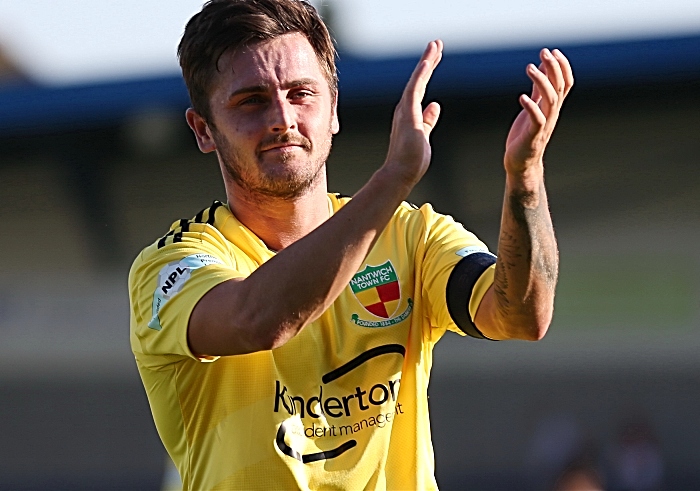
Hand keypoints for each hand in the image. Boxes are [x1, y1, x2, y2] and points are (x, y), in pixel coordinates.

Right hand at [382, 40, 442, 187]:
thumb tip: (435, 106)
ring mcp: (405, 110)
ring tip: (435, 46)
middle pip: (418, 80)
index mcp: (410, 114)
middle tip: (436, 45)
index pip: (420, 88)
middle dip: (428, 61)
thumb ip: (428, 120)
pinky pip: (414, 89)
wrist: (400, 173)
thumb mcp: (424, 135)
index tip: (434, 58)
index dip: (428, 72)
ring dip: (426, 62)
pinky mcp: (407, 114)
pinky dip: (420, 75)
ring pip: (417, 80)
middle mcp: (405, 109)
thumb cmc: (411, 160)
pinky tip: (427, 63)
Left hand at [504, 48, 573, 181]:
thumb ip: (538, 90)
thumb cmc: (526, 135)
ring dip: (541, 82)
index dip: (562, 67)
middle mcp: (552, 114)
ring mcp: (544, 125)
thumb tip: (541, 68)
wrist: (520, 162)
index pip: (565, 83)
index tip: (553, 51)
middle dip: (553, 68)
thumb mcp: (533, 108)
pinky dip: (531, 107)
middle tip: (544, 52)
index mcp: (553, 107)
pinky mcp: (533, 136)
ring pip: (550, 100)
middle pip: (559, 87)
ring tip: (529, 68)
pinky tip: (522, 97)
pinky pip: (537, 120)